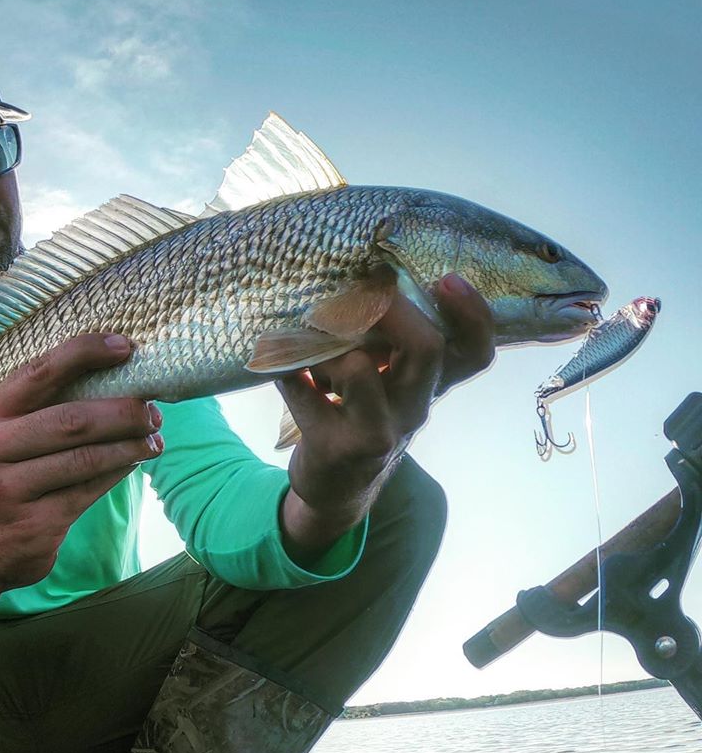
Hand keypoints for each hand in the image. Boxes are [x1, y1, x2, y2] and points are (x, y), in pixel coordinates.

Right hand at [0, 333, 160, 672]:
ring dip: (129, 446)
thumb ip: (43, 406)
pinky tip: (133, 462)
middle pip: (72, 420)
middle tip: (154, 412)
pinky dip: (117, 473)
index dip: (85, 353)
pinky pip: (88, 492)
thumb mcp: (3, 436)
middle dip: (123, 412)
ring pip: (85, 459)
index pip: (40, 372)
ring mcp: (5, 491)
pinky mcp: (31, 526)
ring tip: (154, 439)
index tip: (125, 347)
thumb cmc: (3, 477)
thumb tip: (117, 372)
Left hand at [277, 274, 493, 563]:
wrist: (336, 484)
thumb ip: (384, 335)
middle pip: (427, 349)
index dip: (472, 315)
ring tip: (306, 330)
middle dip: (390, 307)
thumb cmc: (359, 410)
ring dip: (323, 338)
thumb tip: (359, 268)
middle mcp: (414, 407)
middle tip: (361, 289)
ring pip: (357, 368)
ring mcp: (378, 431)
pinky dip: (287, 369)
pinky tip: (278, 365)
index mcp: (429, 382)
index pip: (474, 351)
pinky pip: (305, 393)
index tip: (448, 277)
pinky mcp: (337, 448)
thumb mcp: (382, 375)